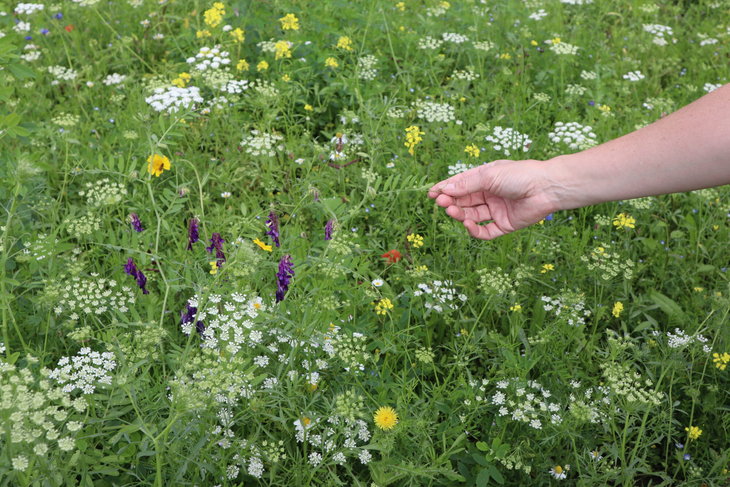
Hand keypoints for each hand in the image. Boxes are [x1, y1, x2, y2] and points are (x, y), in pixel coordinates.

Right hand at [428, 159, 560, 239]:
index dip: (445, 189)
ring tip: (453, 211)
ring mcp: (497, 210)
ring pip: (472, 216)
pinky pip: (486, 232)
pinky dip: (475, 231)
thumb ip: (466, 185)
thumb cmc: (520, 175)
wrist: (547, 188)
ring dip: (460, 214)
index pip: (461, 185)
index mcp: (486, 179)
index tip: (431, 194)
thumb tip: (444, 189)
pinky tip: (467, 225)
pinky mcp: (505, 225)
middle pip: (464, 201)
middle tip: (441, 202)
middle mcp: (490, 195)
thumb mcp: (488, 176)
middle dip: (451, 202)